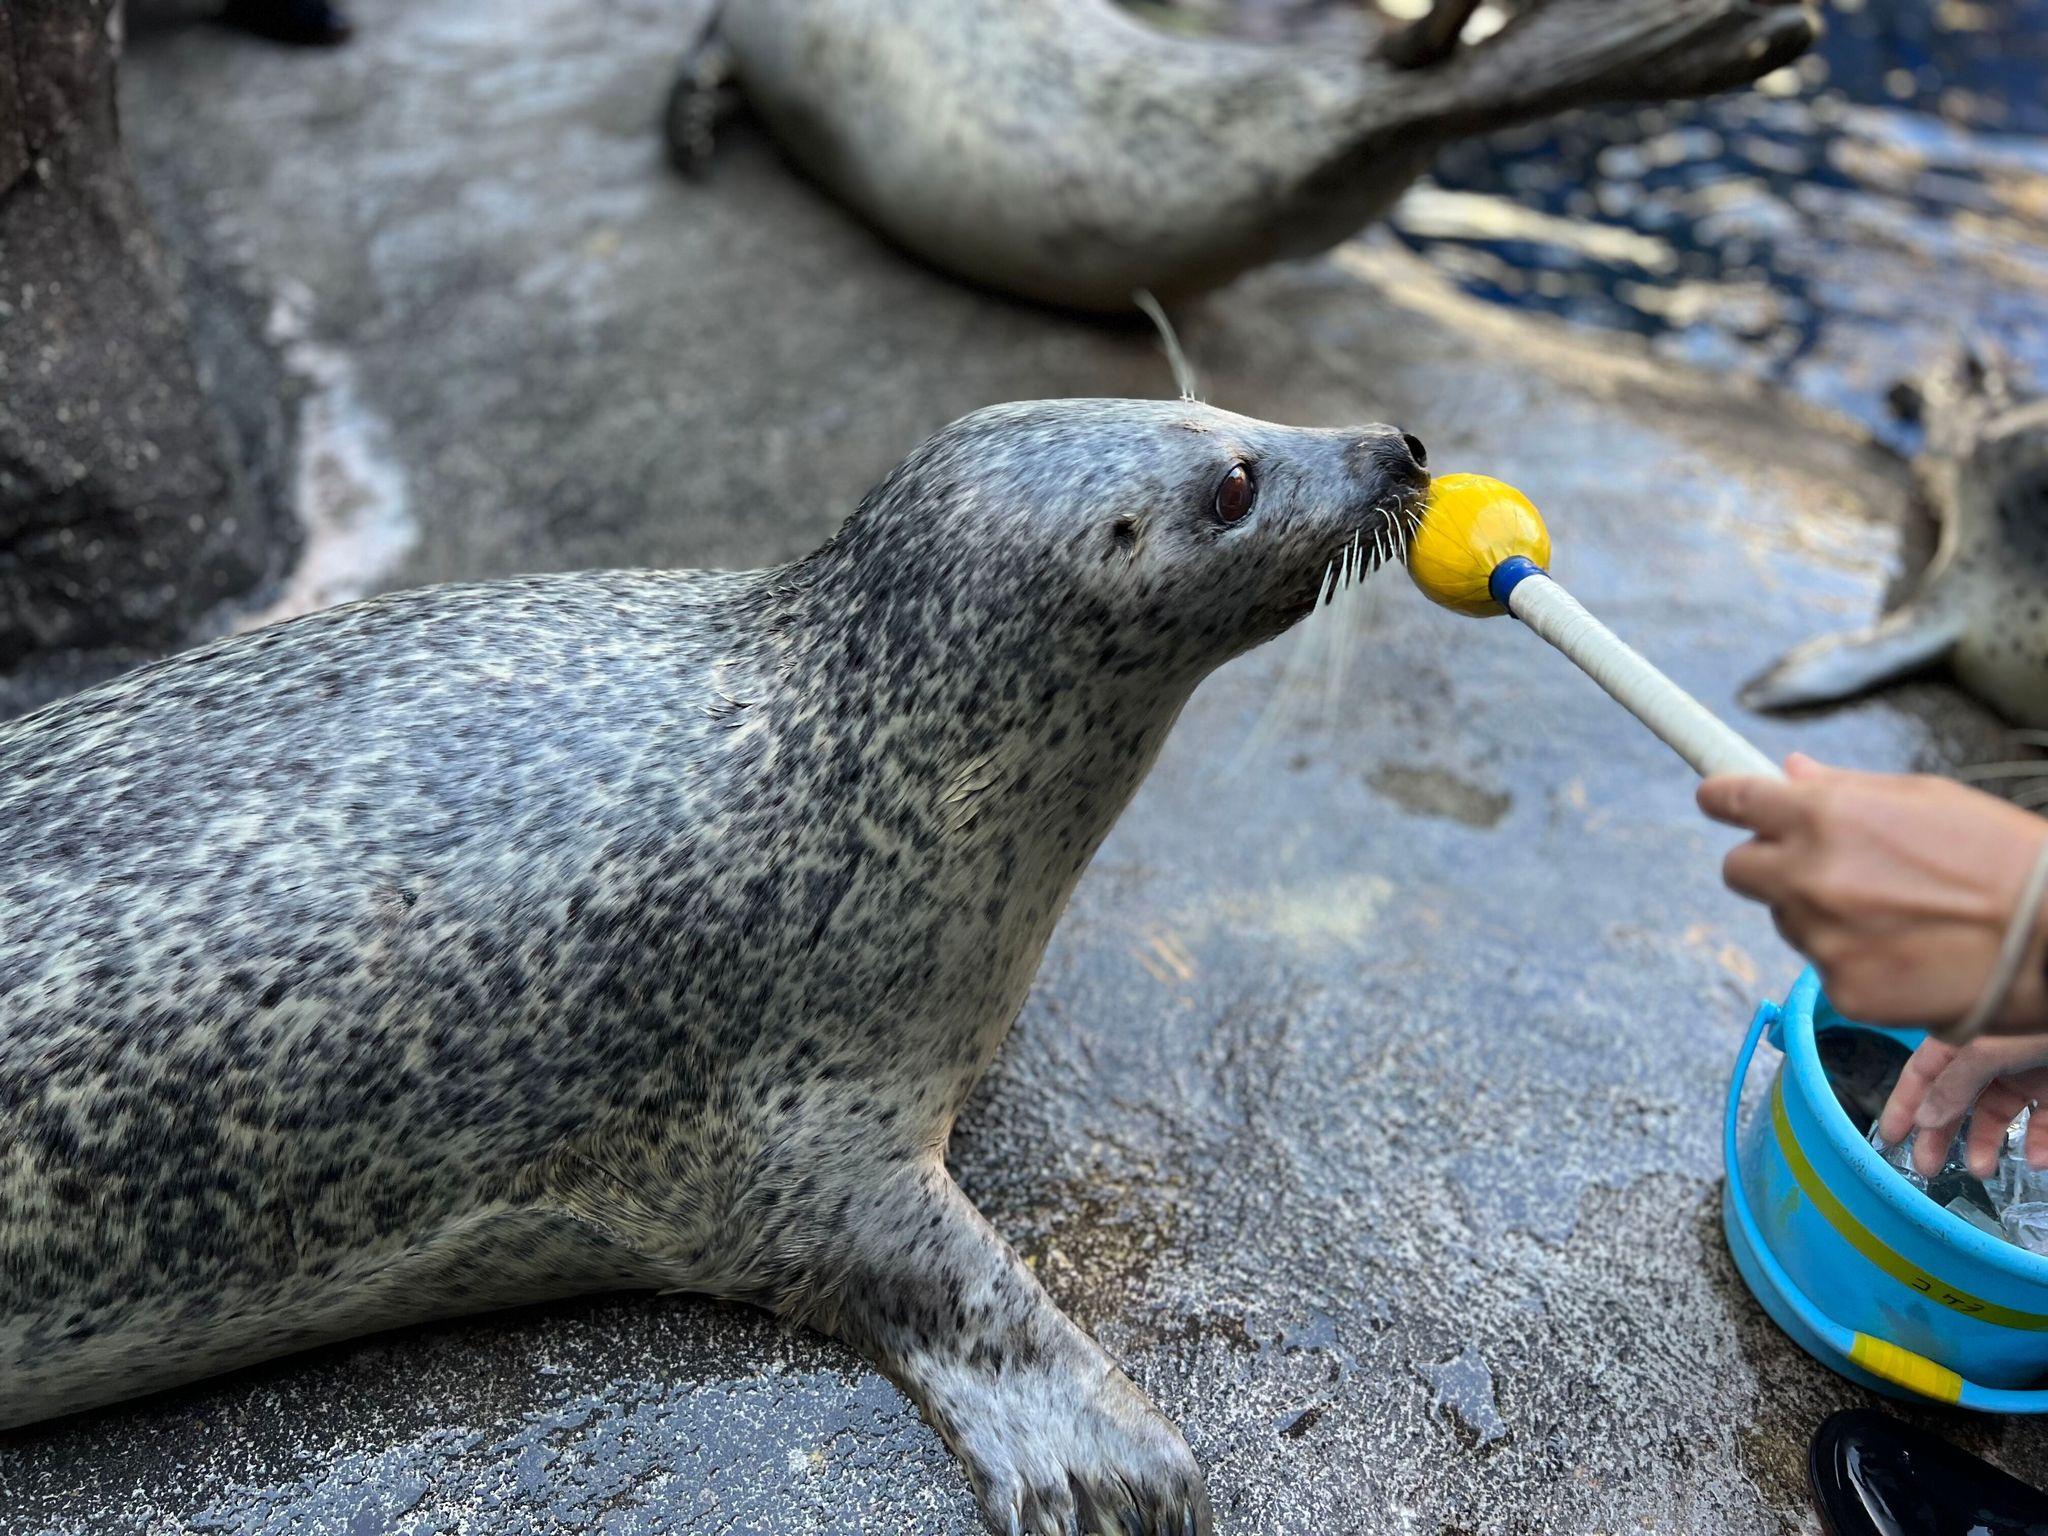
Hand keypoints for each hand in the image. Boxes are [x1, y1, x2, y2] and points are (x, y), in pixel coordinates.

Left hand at [1697, 754, 2047, 1034]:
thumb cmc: (2002, 858)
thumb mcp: (1925, 798)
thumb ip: (1844, 789)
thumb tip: (1791, 772)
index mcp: (1823, 816)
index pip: (1728, 799)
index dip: (1723, 798)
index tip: (1721, 800)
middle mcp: (1807, 876)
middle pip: (1737, 868)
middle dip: (1767, 865)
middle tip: (1816, 867)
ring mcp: (1820, 938)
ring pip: (1785, 920)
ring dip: (1816, 914)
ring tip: (1894, 912)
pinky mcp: (1842, 991)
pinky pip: (1824, 968)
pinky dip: (1853, 960)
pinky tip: (1908, 952)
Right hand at [1877, 1034, 2047, 1178]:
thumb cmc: (2040, 1015)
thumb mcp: (1992, 1047)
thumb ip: (1956, 1082)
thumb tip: (1925, 1117)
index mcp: (1965, 1038)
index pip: (1924, 1073)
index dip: (1904, 1104)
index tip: (1889, 1138)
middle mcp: (1992, 1056)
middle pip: (1956, 1099)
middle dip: (1941, 1134)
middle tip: (1928, 1167)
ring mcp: (2027, 1073)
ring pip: (1999, 1115)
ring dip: (1988, 1144)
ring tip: (1983, 1170)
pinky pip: (2044, 1123)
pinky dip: (2040, 1143)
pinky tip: (2036, 1159)